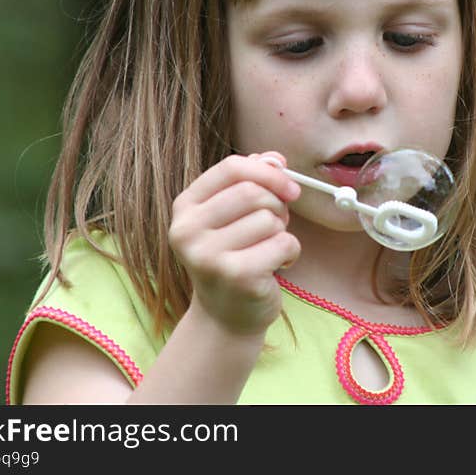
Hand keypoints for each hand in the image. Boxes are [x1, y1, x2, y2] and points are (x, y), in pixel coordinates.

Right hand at [168, 152, 301, 336]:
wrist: (226, 316)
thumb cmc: (235, 256)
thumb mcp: (234, 215)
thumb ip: (252, 181)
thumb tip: (275, 158)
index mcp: (185, 207)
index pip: (231, 168)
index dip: (268, 171)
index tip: (289, 186)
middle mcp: (188, 231)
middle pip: (253, 192)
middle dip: (277, 205)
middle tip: (276, 225)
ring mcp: (208, 255)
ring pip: (270, 219)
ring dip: (282, 231)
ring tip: (269, 249)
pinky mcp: (236, 276)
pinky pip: (284, 243)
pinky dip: (291, 252)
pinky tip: (276, 266)